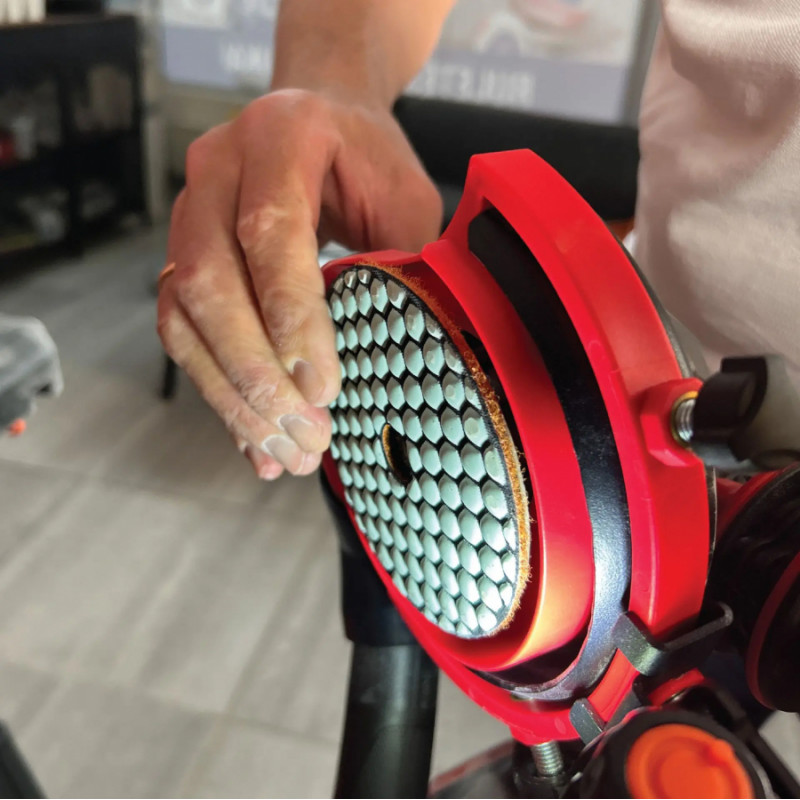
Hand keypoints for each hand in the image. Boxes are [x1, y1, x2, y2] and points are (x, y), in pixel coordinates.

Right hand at [157, 89, 441, 479]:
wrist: (319, 123)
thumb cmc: (367, 160)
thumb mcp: (404, 197)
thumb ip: (400, 264)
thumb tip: (399, 360)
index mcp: (279, 136)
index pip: (269, 230)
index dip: (291, 316)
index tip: (322, 388)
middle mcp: (216, 169)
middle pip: (209, 281)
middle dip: (257, 373)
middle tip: (307, 438)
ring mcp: (187, 213)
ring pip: (183, 316)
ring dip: (233, 396)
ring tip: (285, 455)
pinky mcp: (180, 256)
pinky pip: (182, 332)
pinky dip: (219, 391)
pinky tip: (254, 438)